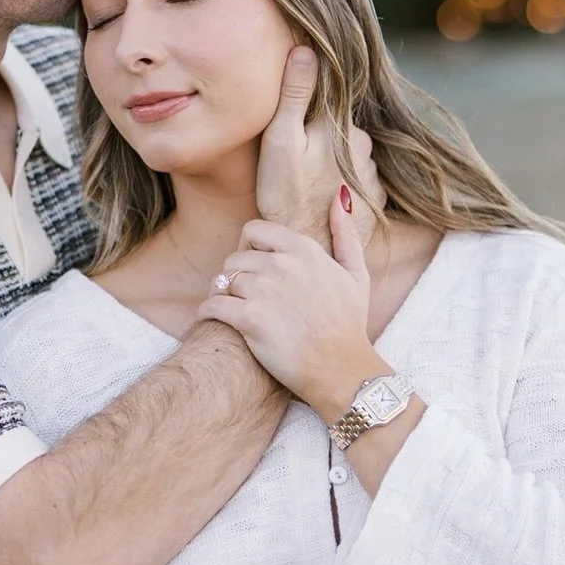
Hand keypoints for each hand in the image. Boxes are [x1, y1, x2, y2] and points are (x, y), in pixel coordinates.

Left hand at [196, 188, 383, 421]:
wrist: (343, 371)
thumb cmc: (349, 325)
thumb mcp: (356, 274)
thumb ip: (345, 232)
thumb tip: (340, 194)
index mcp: (303, 249)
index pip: (254, 231)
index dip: (248, 249)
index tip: (254, 269)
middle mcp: (281, 264)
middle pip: (235, 258)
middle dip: (236, 276)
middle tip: (243, 296)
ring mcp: (264, 291)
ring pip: (222, 281)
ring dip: (222, 295)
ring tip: (231, 310)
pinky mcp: (249, 319)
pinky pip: (212, 305)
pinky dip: (207, 313)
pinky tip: (215, 321)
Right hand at [256, 48, 383, 244]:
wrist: (310, 247)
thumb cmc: (287, 194)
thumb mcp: (281, 140)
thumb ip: (295, 94)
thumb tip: (306, 49)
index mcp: (343, 127)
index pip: (328, 105)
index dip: (307, 113)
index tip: (294, 130)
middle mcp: (366, 148)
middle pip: (339, 132)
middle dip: (322, 140)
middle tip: (294, 161)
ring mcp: (373, 177)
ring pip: (349, 159)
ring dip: (333, 165)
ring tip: (307, 184)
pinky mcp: (376, 203)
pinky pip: (358, 184)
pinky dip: (343, 188)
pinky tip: (323, 200)